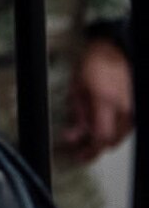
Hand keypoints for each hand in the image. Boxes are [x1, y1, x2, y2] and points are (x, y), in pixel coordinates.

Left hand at [60, 37, 132, 161]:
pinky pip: (124, 130)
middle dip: (94, 147)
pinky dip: (111, 132)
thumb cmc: (95, 65)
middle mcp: (124, 109)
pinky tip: (100, 127)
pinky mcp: (135, 111)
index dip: (90, 150)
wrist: (114, 53)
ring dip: (102, 140)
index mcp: (106, 102)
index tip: (79, 154)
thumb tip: (73, 135)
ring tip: (87, 136)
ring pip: (118, 138)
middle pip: (111, 141)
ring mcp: (132, 111)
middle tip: (79, 148)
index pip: (101, 138)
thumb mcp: (76, 88)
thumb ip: (76, 115)